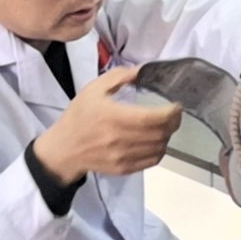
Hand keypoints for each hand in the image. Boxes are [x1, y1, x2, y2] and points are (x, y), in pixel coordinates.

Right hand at [33, 67, 182, 183]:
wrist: (64, 149)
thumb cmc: (79, 116)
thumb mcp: (93, 89)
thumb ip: (119, 76)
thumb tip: (143, 70)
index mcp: (113, 116)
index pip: (152, 118)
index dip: (171, 112)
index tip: (176, 105)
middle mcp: (120, 139)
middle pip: (160, 134)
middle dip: (173, 122)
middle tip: (174, 113)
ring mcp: (123, 157)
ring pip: (160, 148)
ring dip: (167, 136)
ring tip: (164, 126)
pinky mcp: (124, 169)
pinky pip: (152, 161)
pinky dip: (160, 150)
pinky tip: (156, 141)